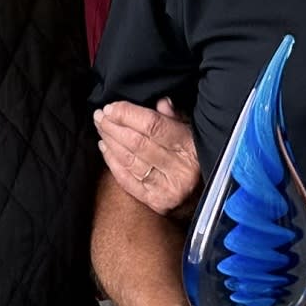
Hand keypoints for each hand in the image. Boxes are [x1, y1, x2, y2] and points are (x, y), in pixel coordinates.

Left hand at [94, 97, 201, 217]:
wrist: (206, 196)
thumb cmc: (197, 157)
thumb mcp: (193, 132)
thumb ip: (176, 117)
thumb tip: (160, 102)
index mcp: (190, 147)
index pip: (153, 126)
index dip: (128, 115)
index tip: (112, 107)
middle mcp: (179, 170)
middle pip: (137, 143)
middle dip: (113, 127)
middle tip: (100, 115)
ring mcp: (166, 189)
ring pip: (129, 160)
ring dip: (110, 142)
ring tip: (101, 127)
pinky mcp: (156, 202)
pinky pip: (127, 180)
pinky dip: (113, 162)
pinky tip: (105, 148)